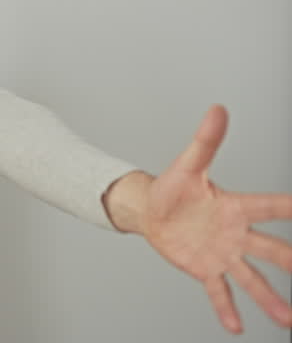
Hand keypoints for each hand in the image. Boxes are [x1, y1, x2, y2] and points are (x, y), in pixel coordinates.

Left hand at [143, 105, 291, 333]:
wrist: (151, 210)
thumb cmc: (172, 187)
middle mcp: (236, 233)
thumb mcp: (187, 165)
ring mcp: (222, 253)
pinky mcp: (205, 268)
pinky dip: (226, 309)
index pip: (270, 207)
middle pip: (270, 249)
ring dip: (269, 298)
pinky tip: (237, 327)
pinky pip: (219, 291)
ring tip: (286, 319)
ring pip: (251, 277)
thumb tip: (218, 109)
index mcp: (235, 206)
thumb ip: (205, 141)